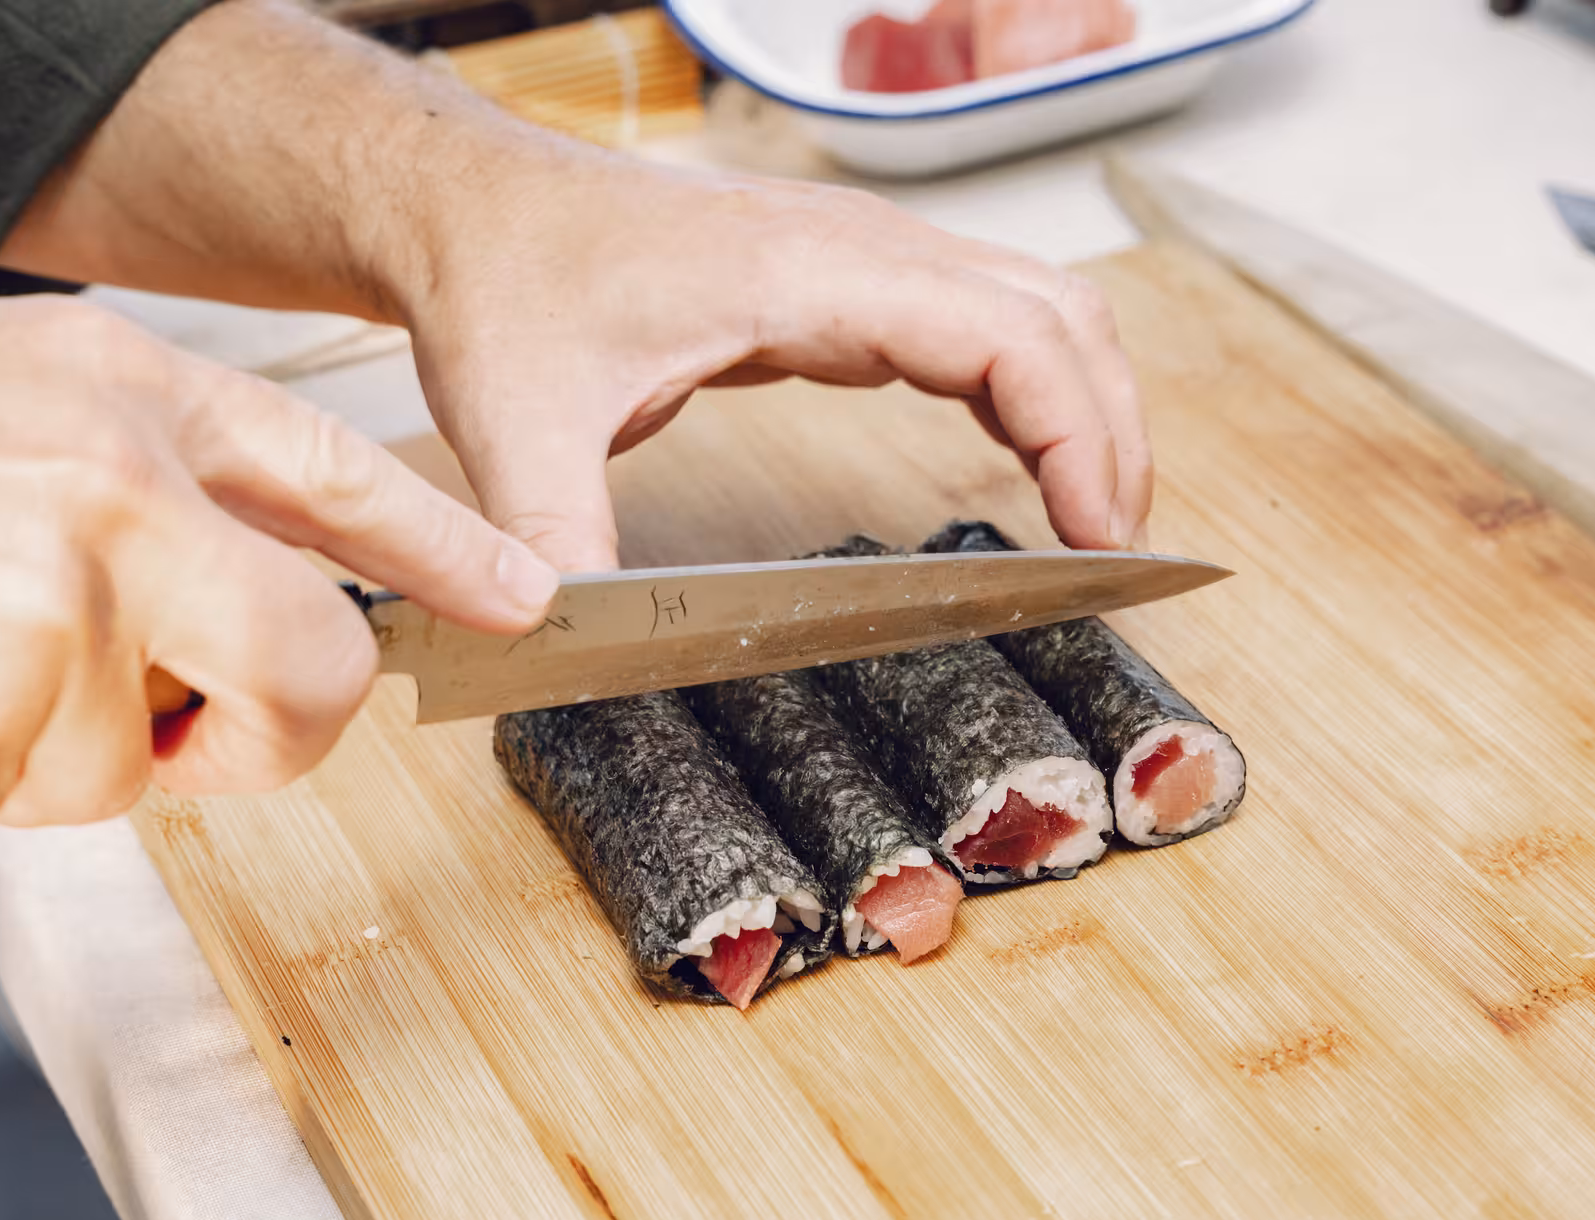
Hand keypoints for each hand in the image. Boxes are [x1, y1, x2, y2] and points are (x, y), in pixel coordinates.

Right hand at [0, 289, 554, 834]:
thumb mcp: (45, 386)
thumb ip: (198, 473)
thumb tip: (340, 579)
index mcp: (139, 413)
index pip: (352, 494)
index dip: (452, 557)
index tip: (528, 603)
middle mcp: (119, 517)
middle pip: (306, 686)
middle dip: (260, 723)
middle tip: (177, 691)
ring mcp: (45, 638)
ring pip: (135, 765)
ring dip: (62, 730)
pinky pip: (19, 800)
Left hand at [403, 151, 1154, 570]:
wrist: (477, 205)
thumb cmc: (506, 281)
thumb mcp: (516, 421)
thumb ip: (553, 536)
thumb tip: (567, 639)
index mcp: (807, 272)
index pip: (1008, 333)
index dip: (1078, 435)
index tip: (1098, 539)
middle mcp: (857, 248)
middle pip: (1058, 313)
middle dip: (1112, 430)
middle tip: (1117, 553)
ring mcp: (861, 257)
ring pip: (1037, 307)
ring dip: (1087, 404)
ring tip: (1095, 520)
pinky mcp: (847, 282)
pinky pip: (984, 321)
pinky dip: (1032, 391)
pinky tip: (1028, 464)